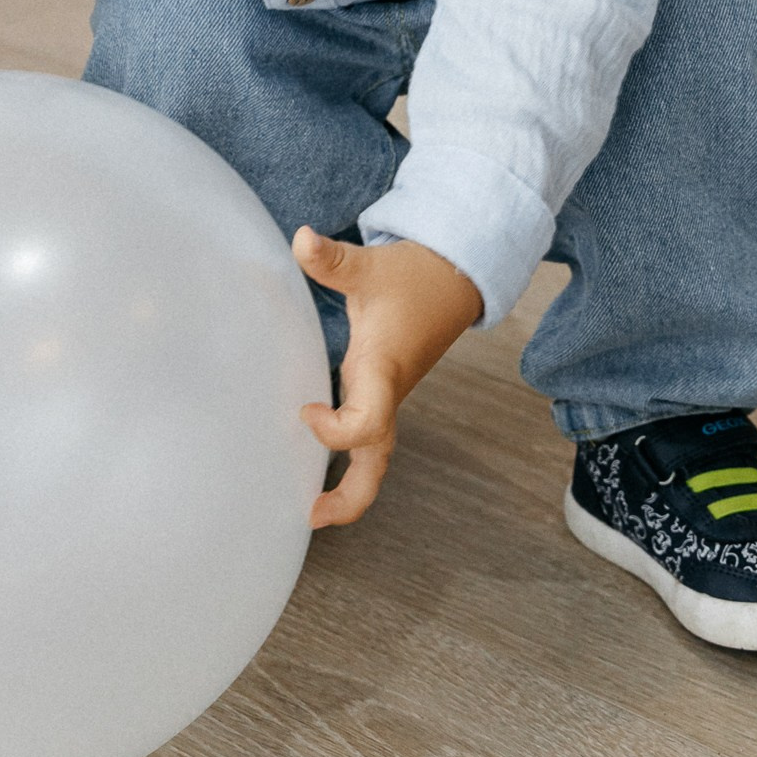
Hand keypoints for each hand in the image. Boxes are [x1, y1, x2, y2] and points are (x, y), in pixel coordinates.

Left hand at [292, 230, 482, 527]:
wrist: (454, 278)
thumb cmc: (413, 276)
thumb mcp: (371, 266)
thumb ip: (334, 259)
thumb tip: (301, 239)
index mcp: (384, 369)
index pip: (367, 424)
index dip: (335, 430)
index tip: (306, 409)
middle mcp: (387, 392)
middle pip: (377, 463)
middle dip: (350, 497)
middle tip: (310, 517)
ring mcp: (386, 397)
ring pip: (376, 456)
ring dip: (349, 487)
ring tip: (311, 510)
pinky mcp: (381, 393)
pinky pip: (368, 440)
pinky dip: (347, 459)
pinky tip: (316, 469)